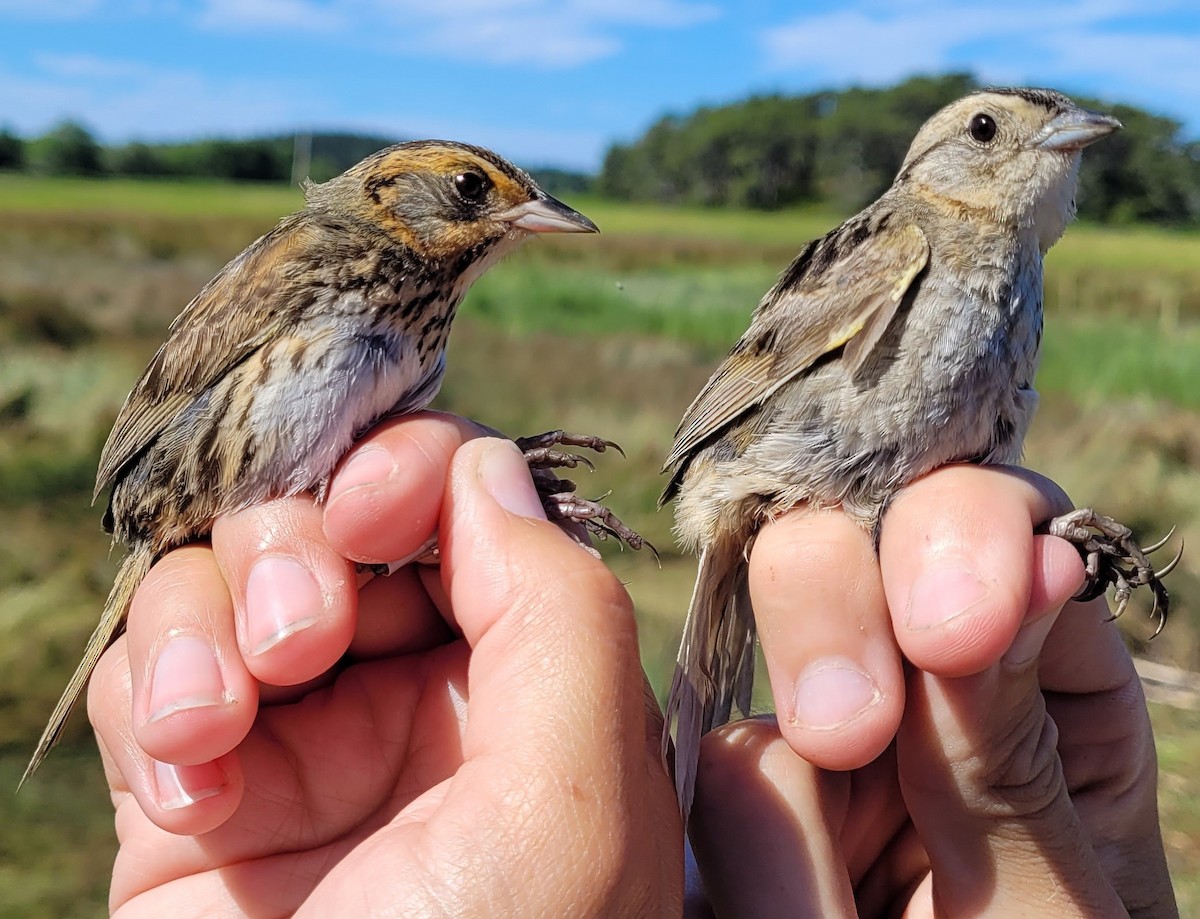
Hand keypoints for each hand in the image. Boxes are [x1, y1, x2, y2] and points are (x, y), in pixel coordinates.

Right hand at [88, 412, 681, 916]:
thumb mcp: (572, 803)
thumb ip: (557, 613)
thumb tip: (482, 465)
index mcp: (530, 683)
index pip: (465, 502)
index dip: (409, 474)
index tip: (369, 513)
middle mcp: (419, 696)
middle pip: (337, 517)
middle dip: (302, 548)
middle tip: (297, 638)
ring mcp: (303, 737)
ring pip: (234, 575)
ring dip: (212, 622)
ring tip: (221, 722)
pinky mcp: (195, 786)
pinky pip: (155, 665)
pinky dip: (153, 697)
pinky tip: (188, 789)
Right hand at [688, 465, 1175, 917]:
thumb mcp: (1061, 909)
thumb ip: (1011, 749)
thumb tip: (1023, 562)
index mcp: (1049, 685)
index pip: (998, 528)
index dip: (960, 533)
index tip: (950, 624)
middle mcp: (931, 692)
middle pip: (853, 547)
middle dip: (833, 606)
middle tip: (847, 728)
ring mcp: (835, 745)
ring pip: (763, 669)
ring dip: (794, 799)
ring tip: (828, 916)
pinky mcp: (757, 810)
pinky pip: (715, 779)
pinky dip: (751, 861)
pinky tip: (808, 918)